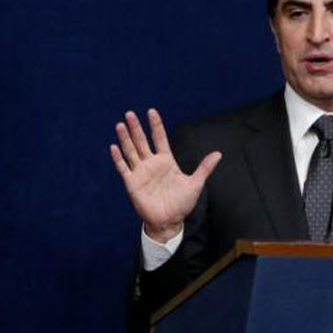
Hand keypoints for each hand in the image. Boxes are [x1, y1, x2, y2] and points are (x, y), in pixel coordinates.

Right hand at [110, 109, 221, 242]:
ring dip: (125, 138)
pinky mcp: (132, 183)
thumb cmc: (182, 203)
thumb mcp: (195, 183)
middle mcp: (152, 164)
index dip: (156, 125)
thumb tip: (218, 154)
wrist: (169, 221)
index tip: (152, 111)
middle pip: (142, 141)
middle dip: (136, 128)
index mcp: (166, 161)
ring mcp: (141, 172)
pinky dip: (118, 158)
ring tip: (121, 124)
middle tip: (130, 113)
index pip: (159, 138)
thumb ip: (204, 168)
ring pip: (131, 151)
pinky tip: (114, 146)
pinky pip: (123, 168)